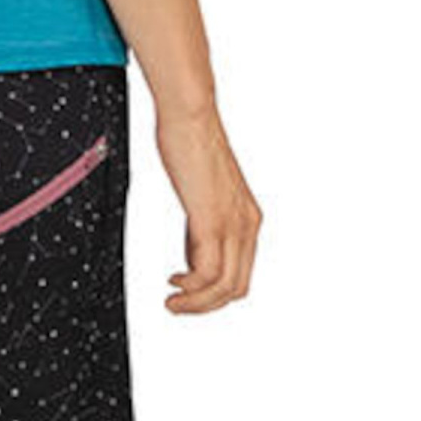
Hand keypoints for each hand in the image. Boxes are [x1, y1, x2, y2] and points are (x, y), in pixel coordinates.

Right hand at [155, 106, 260, 313]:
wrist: (190, 115)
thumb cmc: (191, 145)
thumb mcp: (202, 197)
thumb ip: (202, 228)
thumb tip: (193, 256)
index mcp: (248, 219)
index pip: (241, 275)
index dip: (214, 293)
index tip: (186, 291)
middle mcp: (246, 225)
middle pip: (236, 288)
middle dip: (205, 305)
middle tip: (177, 305)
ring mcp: (231, 223)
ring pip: (224, 286)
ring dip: (196, 303)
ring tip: (172, 302)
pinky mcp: (211, 218)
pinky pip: (208, 271)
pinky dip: (191, 287)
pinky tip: (174, 281)